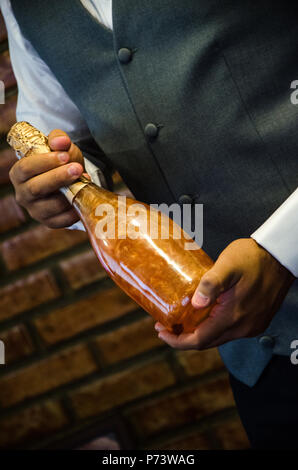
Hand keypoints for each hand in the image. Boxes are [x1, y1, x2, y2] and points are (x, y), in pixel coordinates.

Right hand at [9, 129, 85, 227]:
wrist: (70, 181)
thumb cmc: (61, 162)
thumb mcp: (60, 147)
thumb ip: (58, 140)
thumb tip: (62, 141)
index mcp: (19, 174)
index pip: (25, 168)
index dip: (45, 162)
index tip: (65, 156)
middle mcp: (23, 194)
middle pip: (36, 188)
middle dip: (58, 178)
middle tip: (76, 168)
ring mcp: (35, 211)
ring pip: (50, 206)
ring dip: (69, 194)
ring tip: (84, 181)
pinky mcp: (49, 222)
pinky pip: (61, 220)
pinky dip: (74, 210)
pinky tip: (83, 199)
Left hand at [155, 238, 294, 349]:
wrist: (280, 256)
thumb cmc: (253, 257)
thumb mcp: (227, 266)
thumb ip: (210, 284)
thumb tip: (195, 304)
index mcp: (233, 317)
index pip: (200, 340)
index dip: (177, 340)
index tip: (161, 331)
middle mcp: (244, 327)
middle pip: (208, 342)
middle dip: (184, 337)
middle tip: (166, 326)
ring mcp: (252, 326)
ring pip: (219, 337)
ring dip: (199, 332)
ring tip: (181, 320)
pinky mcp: (256, 320)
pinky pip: (230, 331)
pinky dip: (213, 327)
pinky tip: (204, 315)